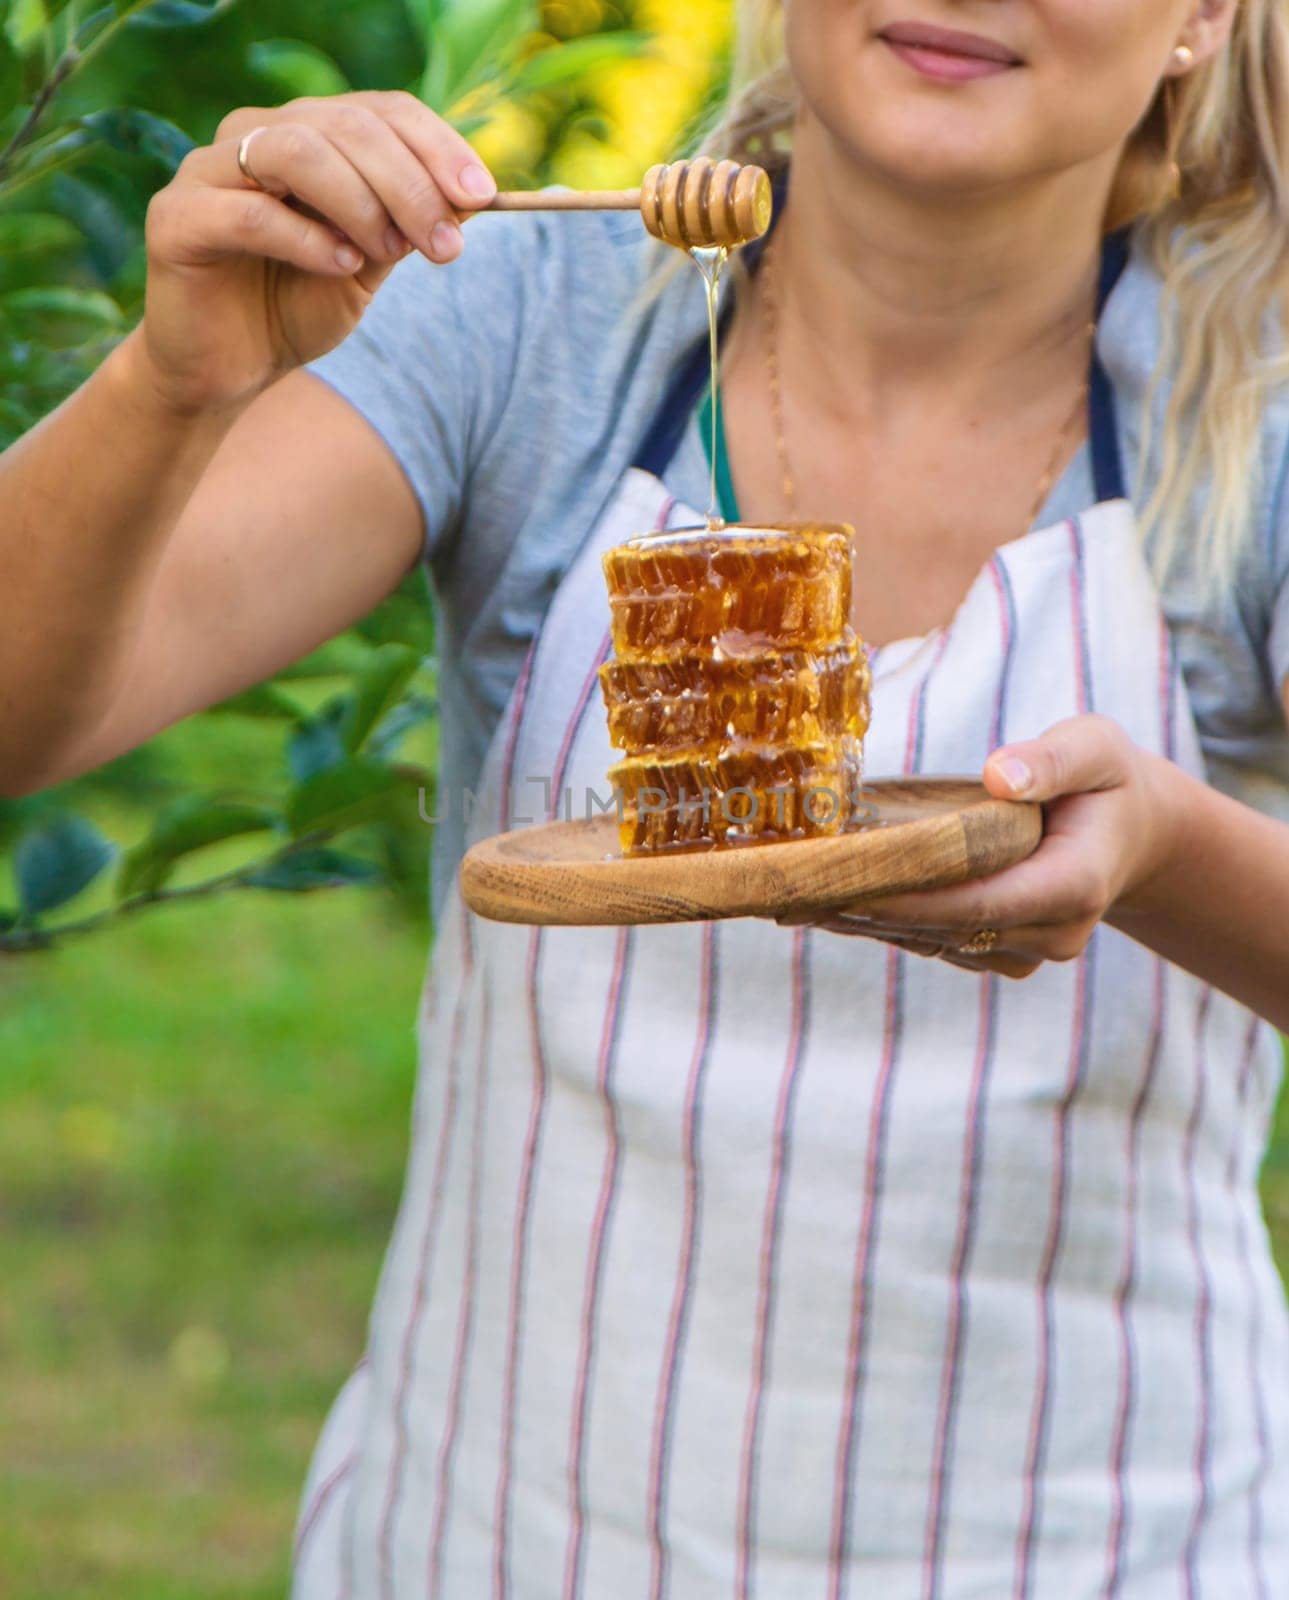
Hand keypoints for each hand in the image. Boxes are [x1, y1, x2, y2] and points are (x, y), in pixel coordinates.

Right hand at [134, 91, 496, 412]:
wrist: (227, 371)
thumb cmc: (294, 308)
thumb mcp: (369, 265)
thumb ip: (408, 227)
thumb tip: (471, 197)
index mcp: (308, 134)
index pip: (381, 110)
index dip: (436, 145)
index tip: (482, 195)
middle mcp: (256, 135)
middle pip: (346, 126)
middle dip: (408, 185)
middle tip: (443, 246)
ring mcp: (209, 170)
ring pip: (296, 151)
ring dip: (360, 202)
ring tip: (387, 254)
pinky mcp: (178, 218)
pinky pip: (250, 211)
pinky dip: (307, 238)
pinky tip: (340, 267)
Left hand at [777, 715, 1184, 978]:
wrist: (1129, 832)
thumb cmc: (1104, 780)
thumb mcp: (1095, 748)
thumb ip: (1053, 759)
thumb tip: (1002, 776)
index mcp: (1074, 885)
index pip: (980, 900)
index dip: (911, 897)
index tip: (845, 885)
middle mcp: (1050, 933)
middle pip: (944, 927)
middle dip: (867, 909)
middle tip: (788, 891)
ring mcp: (1025, 951)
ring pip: (931, 940)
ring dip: (863, 921)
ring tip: (788, 897)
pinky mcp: (998, 951)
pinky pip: (933, 941)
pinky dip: (883, 922)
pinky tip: (826, 900)